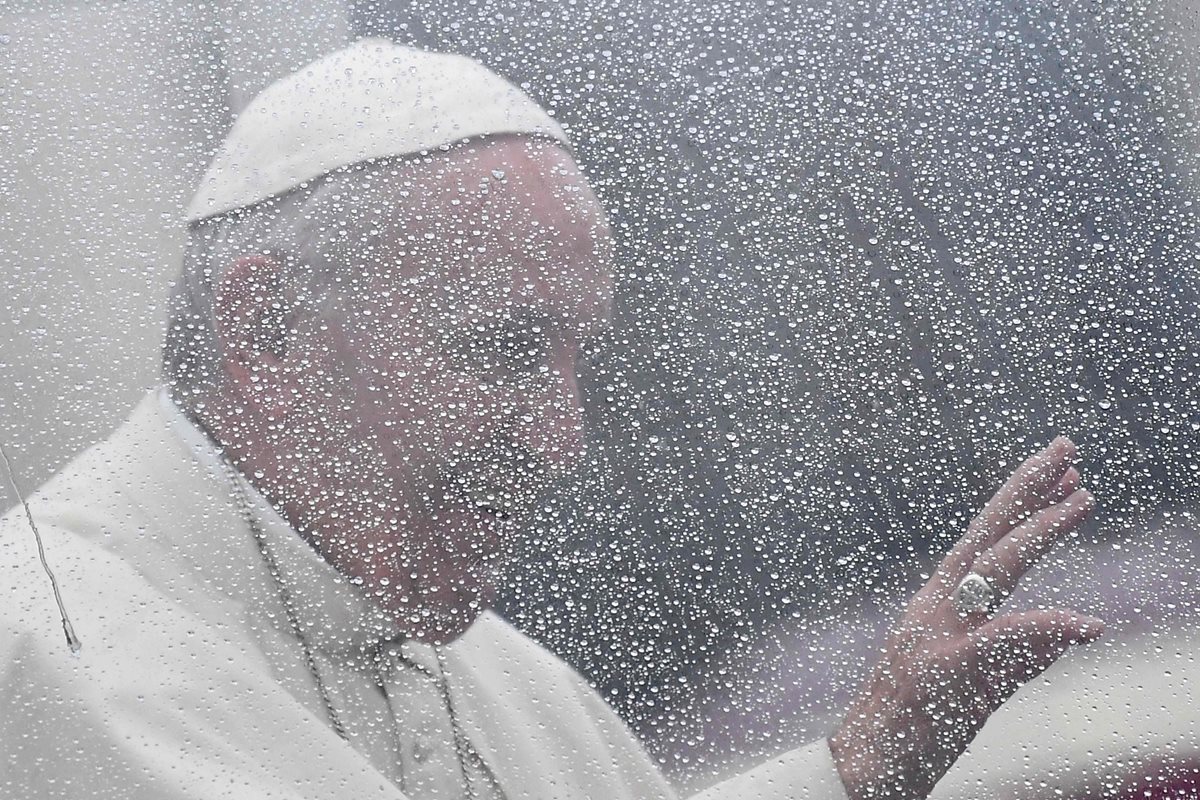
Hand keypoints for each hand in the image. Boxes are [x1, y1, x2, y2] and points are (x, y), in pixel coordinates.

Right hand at [828, 436, 1103, 799]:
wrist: (870, 762)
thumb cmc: (920, 722)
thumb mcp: (981, 679)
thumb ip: (1024, 650)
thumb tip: (1077, 628)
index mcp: (944, 603)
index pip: (990, 540)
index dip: (1023, 501)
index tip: (1059, 470)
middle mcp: (939, 606)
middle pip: (988, 535)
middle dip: (1028, 488)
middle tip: (1065, 447)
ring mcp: (941, 634)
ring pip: (995, 569)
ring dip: (1039, 532)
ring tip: (1083, 499)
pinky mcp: (949, 671)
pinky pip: (1003, 642)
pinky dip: (1045, 629)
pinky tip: (1085, 625)